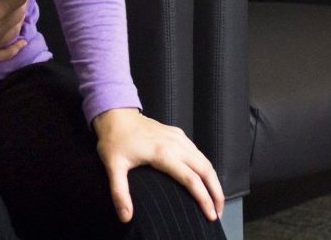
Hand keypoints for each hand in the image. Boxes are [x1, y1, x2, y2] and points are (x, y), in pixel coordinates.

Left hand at [92, 108, 223, 223]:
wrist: (115, 114)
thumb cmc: (114, 140)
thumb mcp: (113, 167)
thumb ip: (120, 193)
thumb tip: (126, 217)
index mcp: (162, 153)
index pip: (191, 179)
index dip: (203, 199)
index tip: (210, 215)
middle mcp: (175, 144)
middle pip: (205, 170)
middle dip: (216, 193)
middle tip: (218, 213)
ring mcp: (178, 137)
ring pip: (205, 160)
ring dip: (214, 181)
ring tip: (215, 201)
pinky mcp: (178, 134)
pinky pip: (198, 153)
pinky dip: (206, 168)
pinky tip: (205, 179)